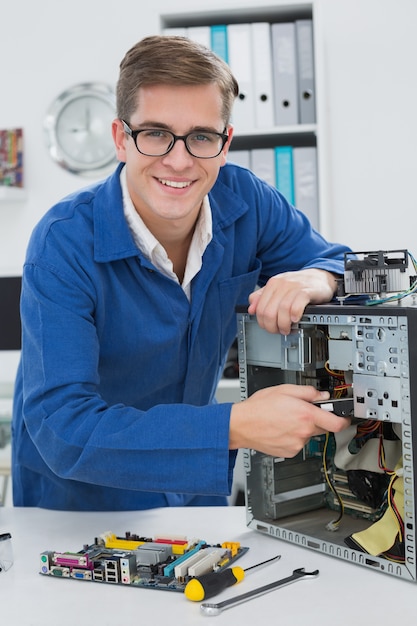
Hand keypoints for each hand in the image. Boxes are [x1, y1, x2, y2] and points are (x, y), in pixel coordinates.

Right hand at [229, 384, 349, 457]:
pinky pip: (298, 443)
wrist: (241, 425)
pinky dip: (293, 436)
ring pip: (309, 435)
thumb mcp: (284, 390)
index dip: (344, 419)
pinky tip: (281, 429)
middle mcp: (304, 431)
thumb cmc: (258, 407)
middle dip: (317, 418)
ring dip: (303, 427)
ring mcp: (297, 444)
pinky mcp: (290, 452)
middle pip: (323, 427)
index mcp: (306, 414)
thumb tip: (322, 396)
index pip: (337, 422)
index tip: (344, 416)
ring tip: (285, 419)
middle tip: (302, 411)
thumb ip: (307, 392)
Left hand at [248, 268, 337, 334]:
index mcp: (272, 284)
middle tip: (279, 331)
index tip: (270, 328)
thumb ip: (262, 297)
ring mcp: (294, 287)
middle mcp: (281, 284)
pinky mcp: (307, 291)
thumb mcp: (278, 288)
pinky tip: (295, 319)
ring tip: (287, 329)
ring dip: (284, 324)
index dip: (263, 323)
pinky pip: (297, 305)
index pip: (260, 309)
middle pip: (269, 311)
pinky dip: (295, 315)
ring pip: (282, 310)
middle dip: (272, 326)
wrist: (320, 277)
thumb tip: (251, 309)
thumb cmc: (299, 285)